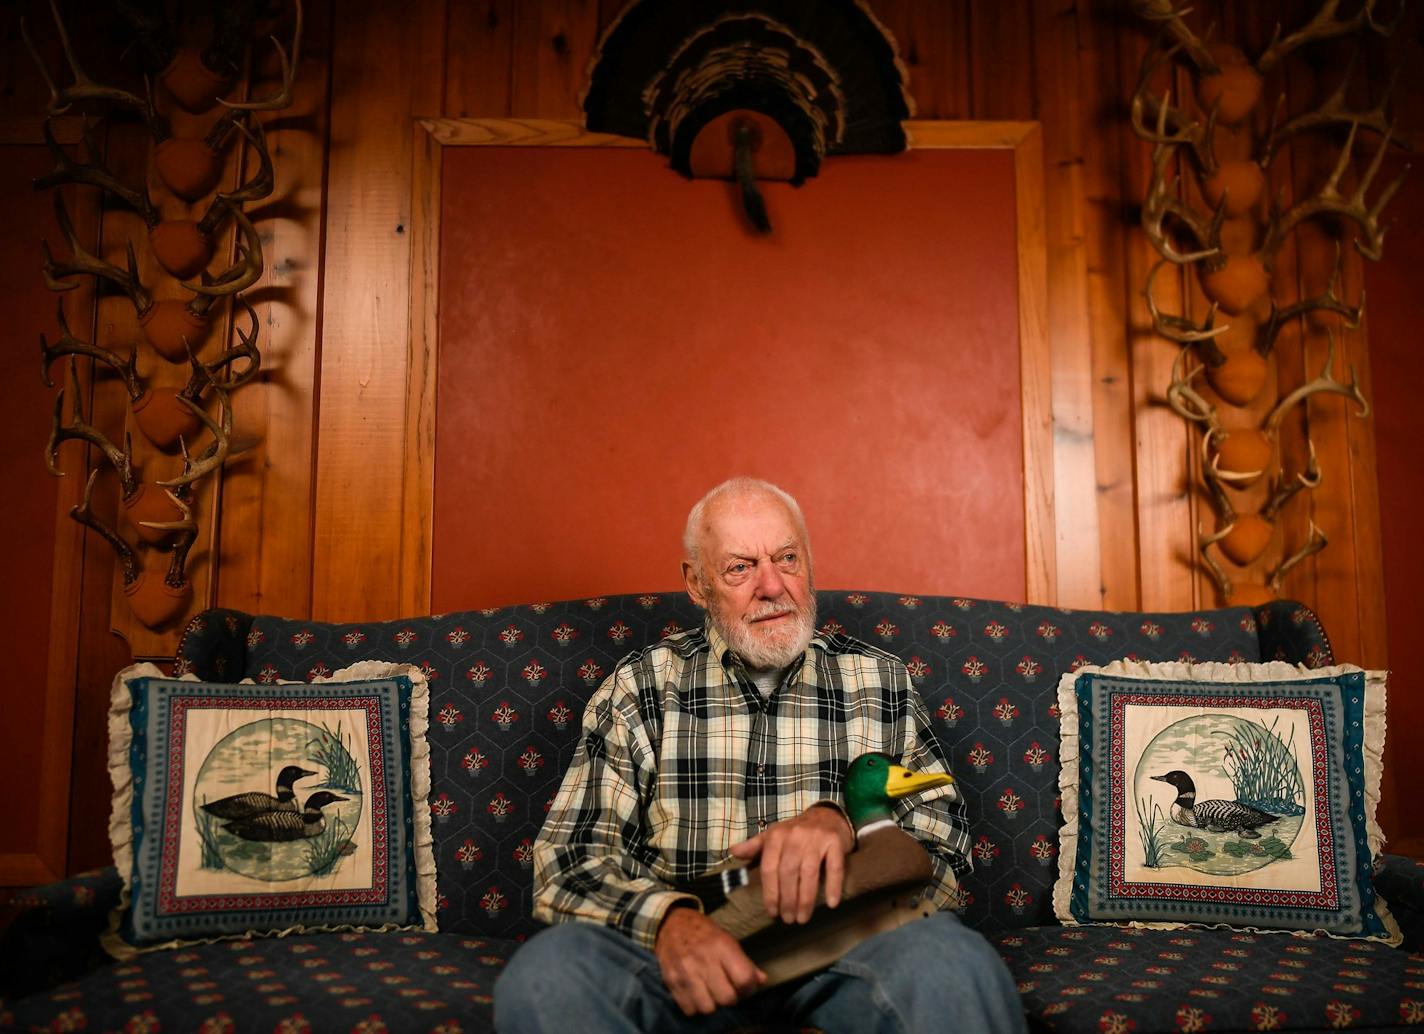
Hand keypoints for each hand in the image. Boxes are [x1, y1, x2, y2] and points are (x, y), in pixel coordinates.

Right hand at [655, 905, 766, 1015]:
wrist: (671, 924)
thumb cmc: (704, 932)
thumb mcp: (728, 940)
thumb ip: (745, 962)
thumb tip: (762, 981)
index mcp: (722, 947)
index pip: (744, 979)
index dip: (748, 988)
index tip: (745, 985)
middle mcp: (704, 960)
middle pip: (727, 998)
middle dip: (731, 997)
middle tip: (727, 989)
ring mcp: (686, 972)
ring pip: (708, 1008)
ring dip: (712, 1004)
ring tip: (711, 992)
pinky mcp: (671, 982)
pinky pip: (689, 1009)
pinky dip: (695, 1006)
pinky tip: (696, 994)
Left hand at [729, 805, 854, 924]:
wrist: (827, 815)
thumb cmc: (797, 831)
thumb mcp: (774, 834)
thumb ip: (754, 845)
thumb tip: (732, 851)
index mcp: (776, 835)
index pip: (769, 868)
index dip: (770, 893)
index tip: (772, 912)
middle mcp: (795, 836)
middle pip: (788, 873)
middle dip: (787, 900)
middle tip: (788, 919)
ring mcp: (816, 838)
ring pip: (809, 873)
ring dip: (806, 899)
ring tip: (803, 918)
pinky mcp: (835, 842)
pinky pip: (834, 867)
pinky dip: (833, 886)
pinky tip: (831, 904)